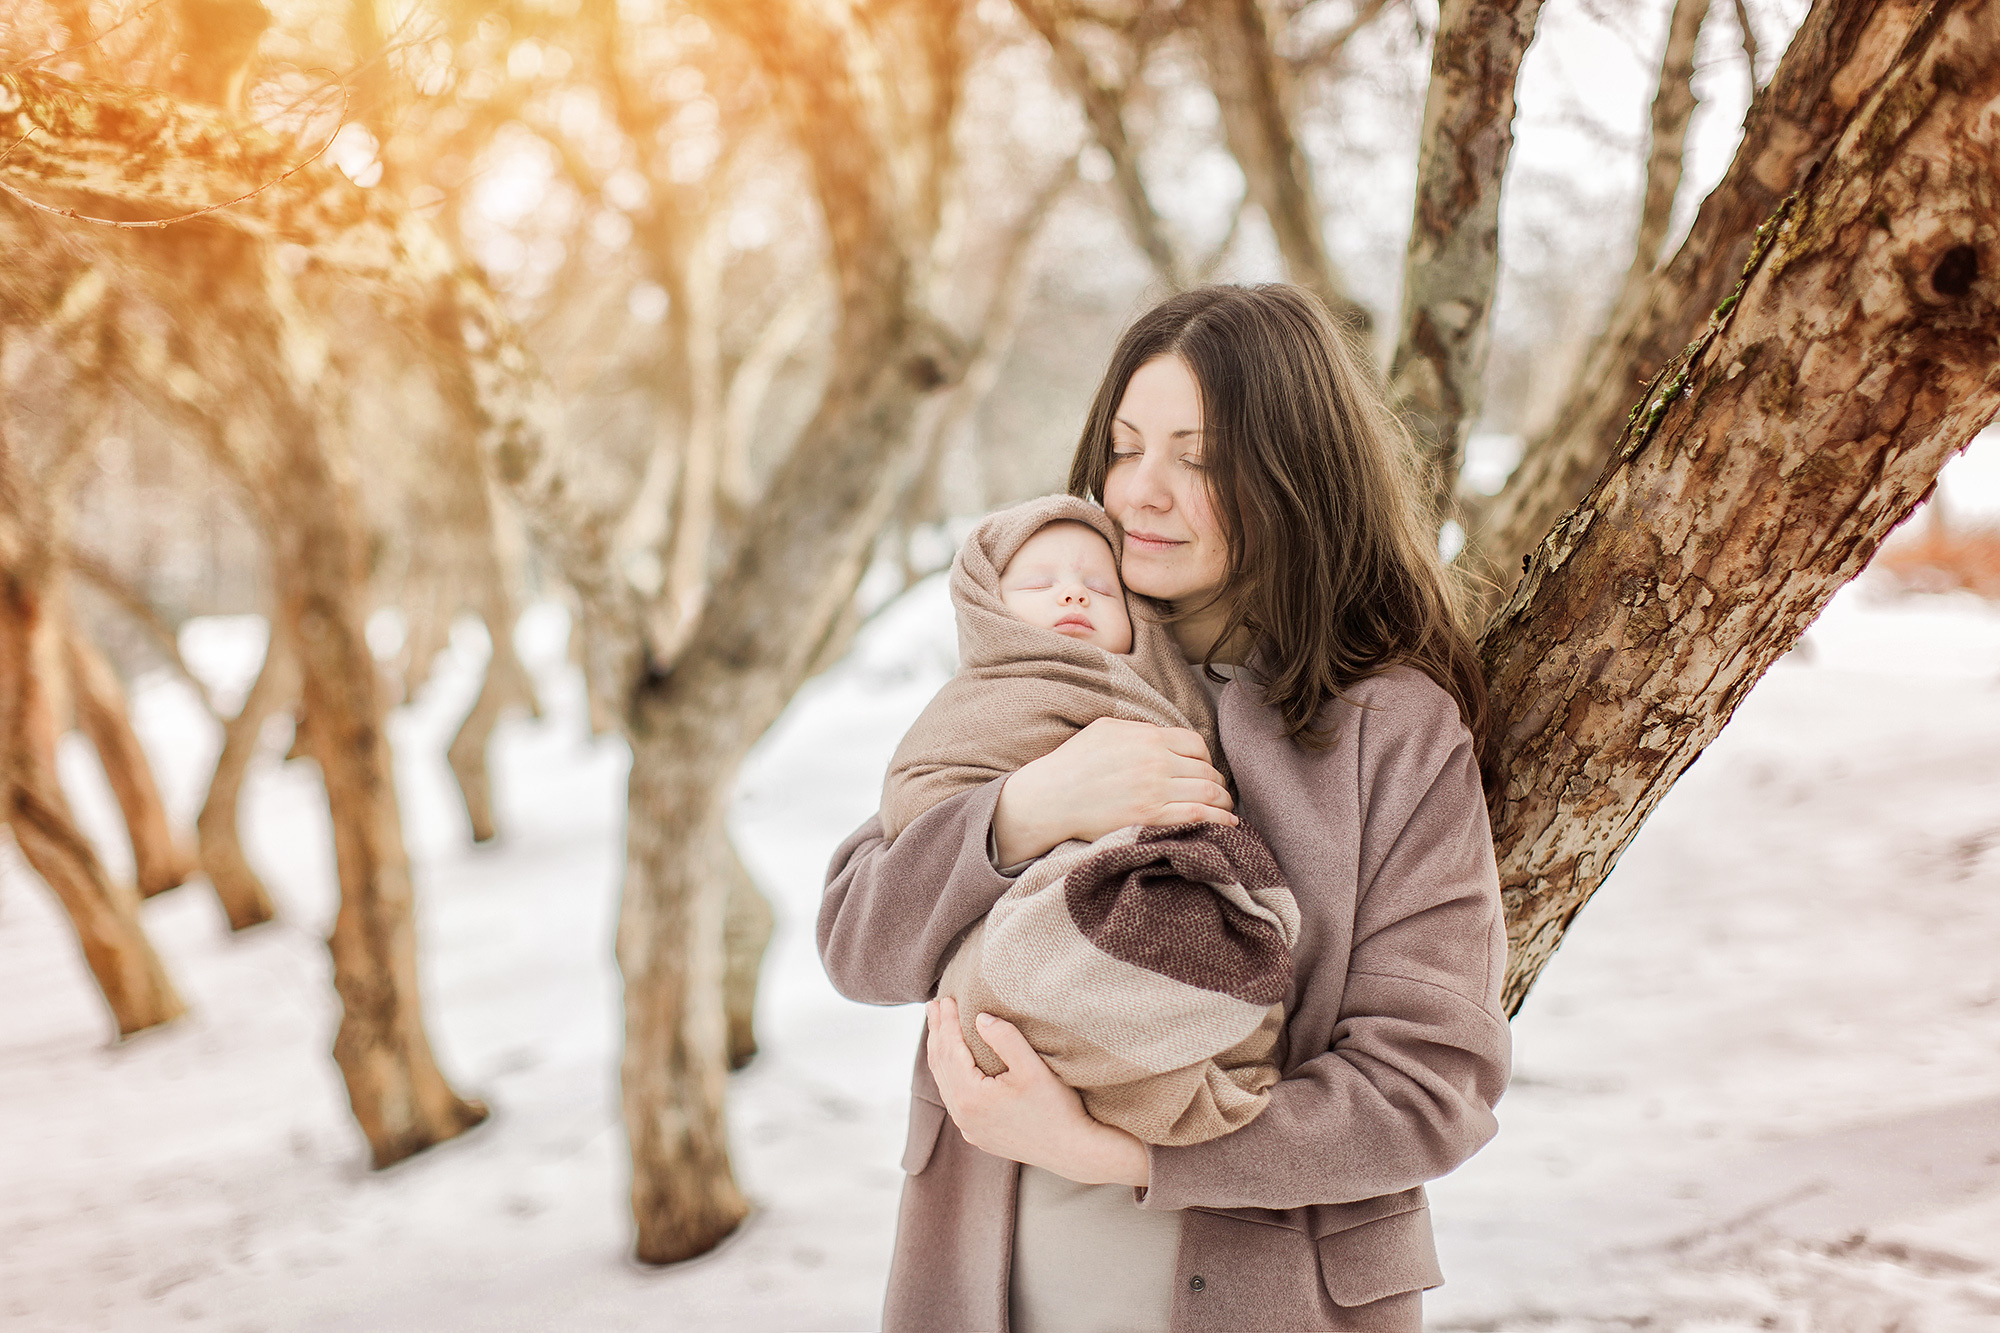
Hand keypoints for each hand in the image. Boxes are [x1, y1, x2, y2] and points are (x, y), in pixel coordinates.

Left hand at [925, 997, 1149, 1187]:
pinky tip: (954, 1066)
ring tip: (938, 1030)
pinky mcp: (978, 1135)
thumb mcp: (1032, 1067)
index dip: (948, 1021)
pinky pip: (954, 1100)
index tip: (947, 998)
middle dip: (937, 1033)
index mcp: (970, 1097)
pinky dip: (950, 1075)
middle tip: (933, 1006)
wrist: (1073, 1151)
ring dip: (940, 1054)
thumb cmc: (1056, 1109)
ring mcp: (969, 1128)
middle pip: (941, 1066)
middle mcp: (963, 1115)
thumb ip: (1005, 1038)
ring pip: (945, 1084)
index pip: (950, 1049)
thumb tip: (980, 1018)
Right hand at [991, 717, 1234, 863]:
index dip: (1206, 758)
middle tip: (1218, 793)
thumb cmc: (1072, 763)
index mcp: (1147, 736)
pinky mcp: (1150, 817)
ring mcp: (1155, 789)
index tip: (1204, 770)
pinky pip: (1198, 815)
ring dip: (1222, 801)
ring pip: (1208, 792)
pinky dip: (1219, 820)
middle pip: (1206, 769)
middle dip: (1216, 782)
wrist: (1049, 797)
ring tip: (1225, 809)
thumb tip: (1160, 735)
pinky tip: (1228, 824)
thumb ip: (1137, 729)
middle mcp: (1156, 760)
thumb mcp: (1104, 730)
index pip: (1196, 743)